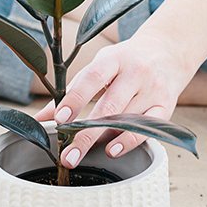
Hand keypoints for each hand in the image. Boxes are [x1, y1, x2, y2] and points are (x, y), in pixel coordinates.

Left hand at [34, 30, 196, 167]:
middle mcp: (136, 72)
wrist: (168, 51)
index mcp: (114, 59)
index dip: (75, 99)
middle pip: (109, 107)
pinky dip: (130, 141)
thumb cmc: (124, 62)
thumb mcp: (98, 67)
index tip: (59, 119)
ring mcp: (153, 89)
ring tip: (80, 154)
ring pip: (126, 120)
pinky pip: (148, 128)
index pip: (93, 78)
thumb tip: (39, 118)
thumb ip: (71, 92)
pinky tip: (112, 150)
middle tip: (67, 155)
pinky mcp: (166, 105)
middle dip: (85, 133)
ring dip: (102, 138)